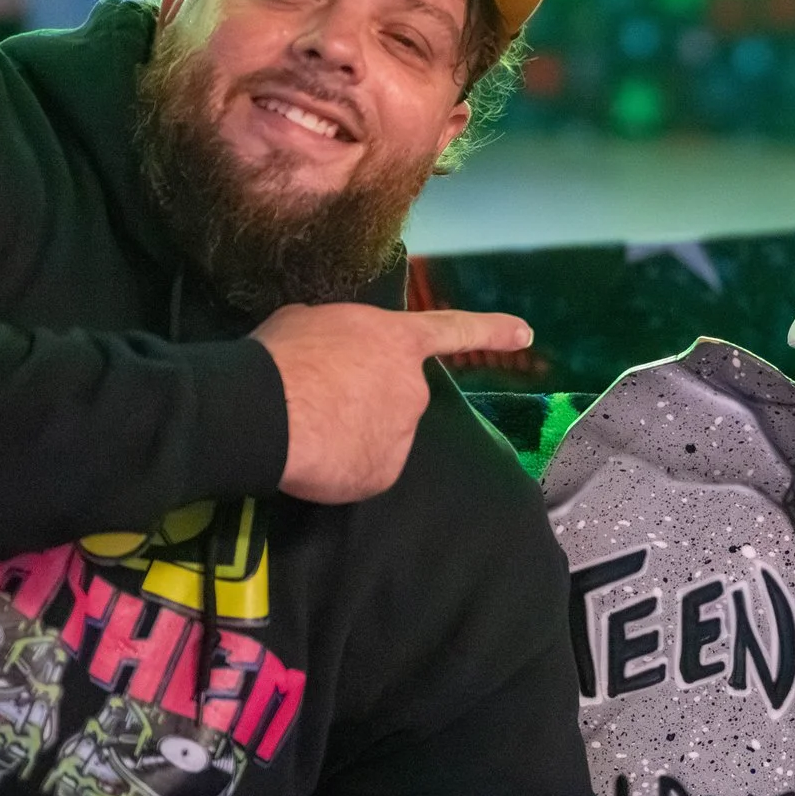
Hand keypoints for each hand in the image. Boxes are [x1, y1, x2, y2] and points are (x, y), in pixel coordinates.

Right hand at [255, 303, 532, 502]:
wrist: (268, 408)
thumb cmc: (286, 354)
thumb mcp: (311, 322)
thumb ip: (341, 337)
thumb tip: (333, 350)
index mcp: (398, 341)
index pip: (454, 331)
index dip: (491, 332)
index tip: (525, 334)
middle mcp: (412, 387)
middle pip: (397, 398)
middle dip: (365, 402)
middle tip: (320, 404)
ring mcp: (403, 433)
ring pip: (379, 436)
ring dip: (352, 435)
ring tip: (309, 429)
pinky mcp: (385, 473)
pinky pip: (364, 470)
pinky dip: (343, 468)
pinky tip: (316, 457)